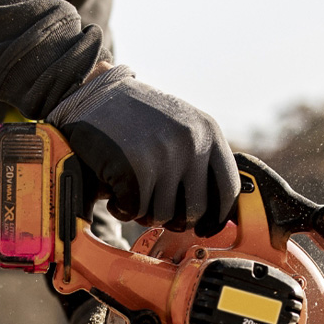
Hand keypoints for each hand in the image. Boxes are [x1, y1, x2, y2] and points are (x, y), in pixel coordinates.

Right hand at [46, 65, 238, 234]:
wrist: (96, 95)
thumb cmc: (140, 117)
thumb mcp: (183, 124)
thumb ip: (202, 158)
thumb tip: (221, 213)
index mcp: (208, 131)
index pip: (227, 189)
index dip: (216, 217)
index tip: (204, 228)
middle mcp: (190, 142)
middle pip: (194, 210)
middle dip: (173, 218)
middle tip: (155, 207)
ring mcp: (161, 156)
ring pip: (162, 214)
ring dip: (144, 212)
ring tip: (132, 191)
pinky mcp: (132, 168)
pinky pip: (133, 210)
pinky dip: (121, 208)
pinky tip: (115, 192)